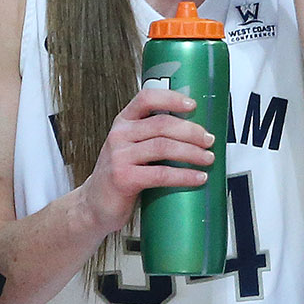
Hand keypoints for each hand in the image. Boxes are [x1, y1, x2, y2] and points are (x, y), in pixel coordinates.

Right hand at [79, 81, 215, 232]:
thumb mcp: (130, 148)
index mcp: (123, 122)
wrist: (94, 205)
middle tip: (209, 141)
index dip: (171, 98)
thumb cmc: (120, 175)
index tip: (193, 105)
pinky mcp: (124, 178)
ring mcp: (119, 156)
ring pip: (164, 147)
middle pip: (162, 124)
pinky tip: (198, 178)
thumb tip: (193, 131)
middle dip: (191, 131)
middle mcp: (119, 135)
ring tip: (208, 158)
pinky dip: (184, 176)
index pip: (146, 99)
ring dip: (192, 152)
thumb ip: (150, 136)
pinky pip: (161, 174)